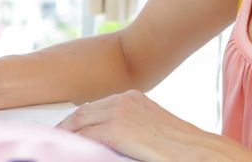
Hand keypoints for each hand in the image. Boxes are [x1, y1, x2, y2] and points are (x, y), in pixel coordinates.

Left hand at [55, 90, 204, 161]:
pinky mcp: (117, 130)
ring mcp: (119, 113)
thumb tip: (104, 137)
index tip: (67, 130)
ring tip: (54, 146)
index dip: (77, 119)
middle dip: (66, 126)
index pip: (94, 106)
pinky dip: (73, 145)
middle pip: (82, 112)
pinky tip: (67, 153)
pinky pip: (85, 137)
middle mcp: (124, 99)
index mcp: (132, 97)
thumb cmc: (179, 146)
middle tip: (54, 139)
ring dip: (65, 136)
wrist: (197, 152)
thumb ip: (128, 126)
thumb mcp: (150, 127)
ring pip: (80, 124)